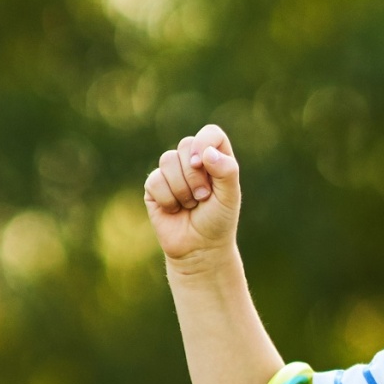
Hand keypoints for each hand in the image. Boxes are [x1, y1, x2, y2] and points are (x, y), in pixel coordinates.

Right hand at [144, 123, 240, 267]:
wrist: (199, 249)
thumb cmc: (218, 221)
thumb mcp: (230, 197)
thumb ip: (227, 171)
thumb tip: (206, 153)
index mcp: (213, 156)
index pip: (210, 133)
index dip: (204, 143)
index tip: (203, 164)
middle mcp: (191, 160)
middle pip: (186, 146)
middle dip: (195, 176)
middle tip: (203, 198)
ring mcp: (171, 172)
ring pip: (168, 160)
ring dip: (182, 189)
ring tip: (190, 205)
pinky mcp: (154, 186)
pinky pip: (155, 180)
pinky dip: (168, 199)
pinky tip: (174, 210)